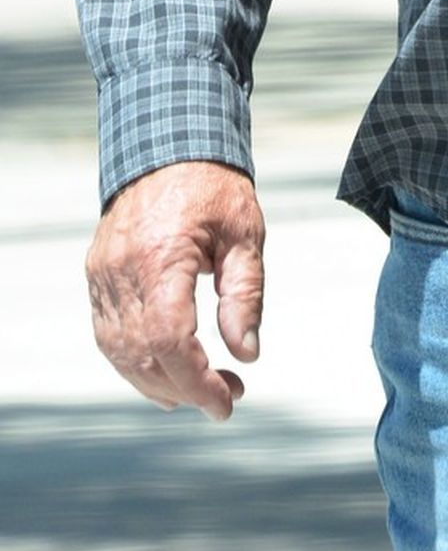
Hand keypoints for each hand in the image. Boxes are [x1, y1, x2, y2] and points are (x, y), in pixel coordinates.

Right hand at [85, 160, 265, 419]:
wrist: (169, 148)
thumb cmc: (215, 189)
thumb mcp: (245, 235)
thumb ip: (245, 295)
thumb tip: (247, 353)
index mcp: (162, 256)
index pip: (171, 340)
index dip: (197, 381)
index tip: (227, 402)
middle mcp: (123, 270)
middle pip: (143, 354)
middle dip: (185, 388)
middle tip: (228, 395)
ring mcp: (103, 274)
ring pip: (120, 352)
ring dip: (158, 384)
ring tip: (203, 389)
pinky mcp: (97, 275)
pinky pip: (108, 334)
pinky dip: (134, 363)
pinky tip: (166, 376)